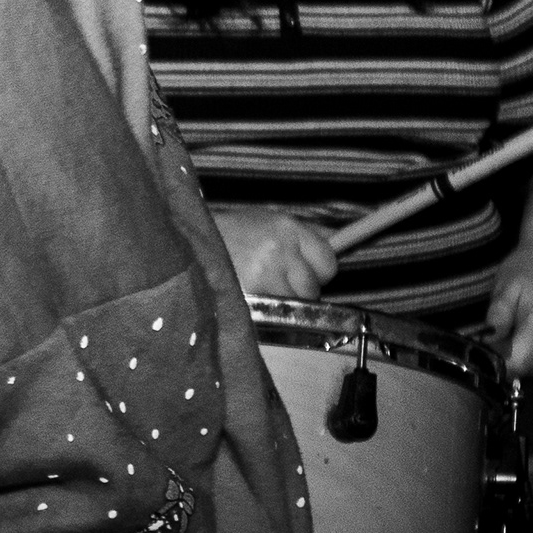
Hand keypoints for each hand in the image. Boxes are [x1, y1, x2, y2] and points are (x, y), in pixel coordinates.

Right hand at [215, 206, 340, 301]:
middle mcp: (280, 249)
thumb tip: (341, 240)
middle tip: (279, 281)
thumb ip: (305, 233)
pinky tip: (250, 294)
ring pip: (293, 304)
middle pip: (313, 287)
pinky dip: (265, 309)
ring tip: (261, 286)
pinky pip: (272, 312)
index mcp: (288, 227)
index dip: (321, 271)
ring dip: (282, 301)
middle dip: (301, 289)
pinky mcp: (249, 294)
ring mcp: (263, 274)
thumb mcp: (269, 220)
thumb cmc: (231, 232)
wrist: (191, 242)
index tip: (310, 273)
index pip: (328, 261)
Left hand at [483, 238, 532, 378]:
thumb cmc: (529, 269)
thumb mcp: (505, 287)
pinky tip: (515, 343)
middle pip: (526, 373)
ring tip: (500, 344)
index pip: (518, 365)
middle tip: (485, 350)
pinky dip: (527, 360)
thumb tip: (485, 344)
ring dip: (515, 364)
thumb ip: (497, 317)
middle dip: (503, 368)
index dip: (496, 368)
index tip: (478, 359)